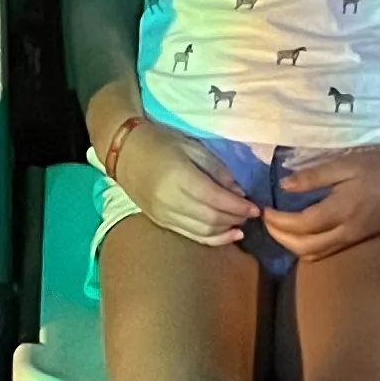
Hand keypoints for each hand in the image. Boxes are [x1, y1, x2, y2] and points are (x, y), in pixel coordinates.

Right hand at [110, 120, 258, 248]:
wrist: (123, 151)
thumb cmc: (160, 142)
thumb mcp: (192, 146)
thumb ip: (217, 170)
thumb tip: (239, 193)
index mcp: (179, 176)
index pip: (216, 199)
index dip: (239, 206)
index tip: (256, 207)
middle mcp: (171, 199)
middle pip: (211, 218)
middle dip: (235, 218)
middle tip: (251, 213)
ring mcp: (164, 214)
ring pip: (203, 231)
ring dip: (227, 230)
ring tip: (242, 223)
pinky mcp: (161, 222)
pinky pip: (192, 236)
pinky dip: (213, 239)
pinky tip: (228, 235)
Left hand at [264, 139, 379, 261]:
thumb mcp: (345, 164)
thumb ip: (314, 176)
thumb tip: (284, 185)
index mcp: (341, 211)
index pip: (301, 225)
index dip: (278, 221)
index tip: (263, 209)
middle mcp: (346, 232)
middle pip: (305, 248)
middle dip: (280, 237)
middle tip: (265, 220)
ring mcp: (353, 239)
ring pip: (315, 254)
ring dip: (292, 245)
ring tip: (278, 226)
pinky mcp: (358, 239)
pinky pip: (327, 251)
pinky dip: (307, 246)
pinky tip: (300, 231)